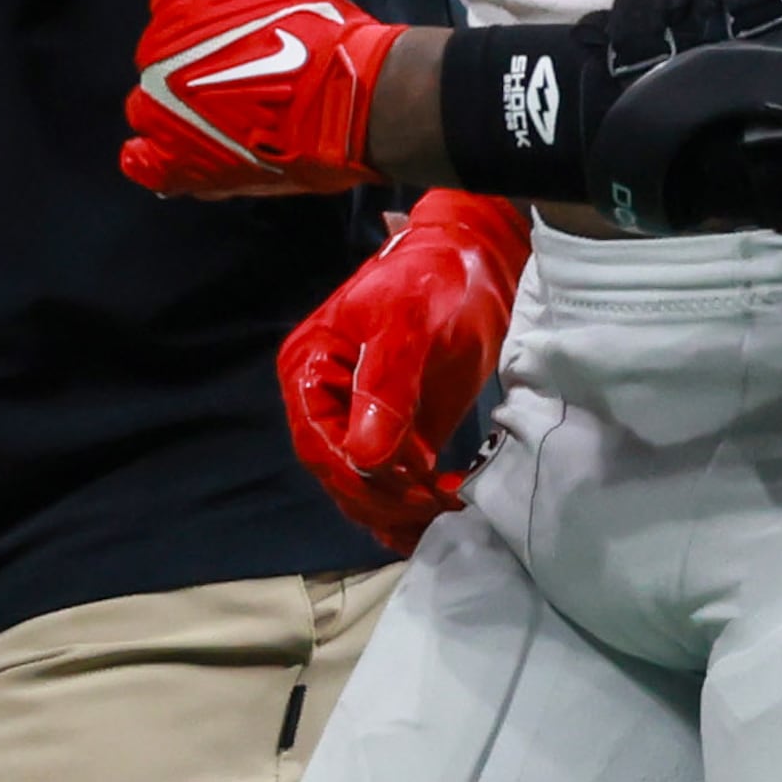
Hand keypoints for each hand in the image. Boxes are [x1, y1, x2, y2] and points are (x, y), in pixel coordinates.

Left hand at [120, 0, 400, 196]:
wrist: (352, 99)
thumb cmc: (320, 24)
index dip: (207, 13)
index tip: (241, 29)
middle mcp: (156, 53)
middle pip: (159, 53)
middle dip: (191, 60)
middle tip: (243, 72)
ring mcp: (161, 112)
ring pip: (150, 107)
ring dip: (176, 108)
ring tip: (225, 115)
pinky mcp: (178, 163)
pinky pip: (145, 164)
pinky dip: (155, 160)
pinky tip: (178, 156)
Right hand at [280, 190, 530, 553]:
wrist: (472, 265)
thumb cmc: (432, 280)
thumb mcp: (408, 321)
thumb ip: (385, 384)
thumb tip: (365, 456)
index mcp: (309, 369)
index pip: (319, 445)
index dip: (360, 478)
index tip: (413, 490)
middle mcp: (323, 402)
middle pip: (339, 475)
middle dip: (386, 499)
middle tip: (440, 502)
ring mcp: (358, 422)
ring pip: (362, 490)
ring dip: (401, 511)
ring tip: (447, 506)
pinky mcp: (395, 436)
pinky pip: (389, 486)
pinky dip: (410, 510)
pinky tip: (438, 515)